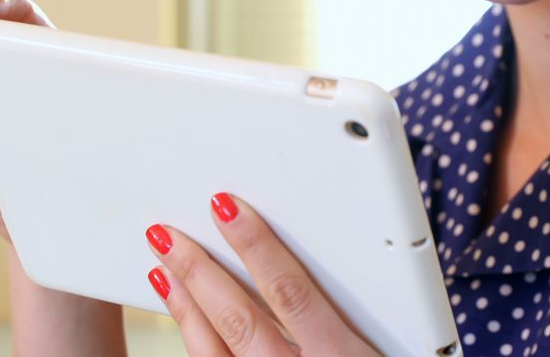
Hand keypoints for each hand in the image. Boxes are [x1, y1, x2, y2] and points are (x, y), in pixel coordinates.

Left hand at [145, 193, 379, 355]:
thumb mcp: (388, 356)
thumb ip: (346, 319)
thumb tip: (305, 272)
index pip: (290, 291)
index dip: (254, 247)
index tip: (226, 208)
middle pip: (238, 320)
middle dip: (197, 272)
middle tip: (166, 235)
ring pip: (213, 354)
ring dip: (183, 309)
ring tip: (160, 271)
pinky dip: (193, 346)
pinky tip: (184, 326)